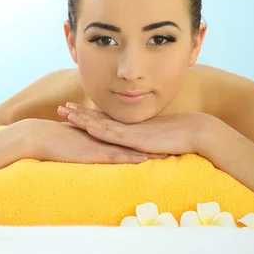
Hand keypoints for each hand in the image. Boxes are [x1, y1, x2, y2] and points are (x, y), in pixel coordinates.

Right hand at [13, 118, 165, 163]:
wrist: (38, 136)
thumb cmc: (51, 140)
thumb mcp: (72, 139)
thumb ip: (82, 140)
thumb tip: (86, 145)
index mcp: (98, 135)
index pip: (124, 136)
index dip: (141, 137)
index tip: (158, 138)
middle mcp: (102, 139)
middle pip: (132, 140)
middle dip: (151, 142)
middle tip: (172, 143)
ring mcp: (98, 145)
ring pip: (128, 148)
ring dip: (147, 151)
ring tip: (168, 153)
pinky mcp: (92, 153)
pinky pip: (115, 157)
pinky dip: (131, 158)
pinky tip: (145, 160)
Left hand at [58, 103, 214, 155]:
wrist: (193, 131)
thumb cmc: (175, 136)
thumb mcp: (151, 139)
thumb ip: (139, 141)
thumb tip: (133, 146)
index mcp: (128, 126)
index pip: (101, 119)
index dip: (85, 114)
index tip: (70, 109)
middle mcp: (125, 126)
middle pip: (96, 118)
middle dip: (77, 113)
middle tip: (60, 107)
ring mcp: (129, 131)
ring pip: (101, 124)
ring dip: (83, 119)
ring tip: (66, 114)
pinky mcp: (136, 138)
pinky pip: (115, 135)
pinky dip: (100, 130)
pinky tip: (88, 128)